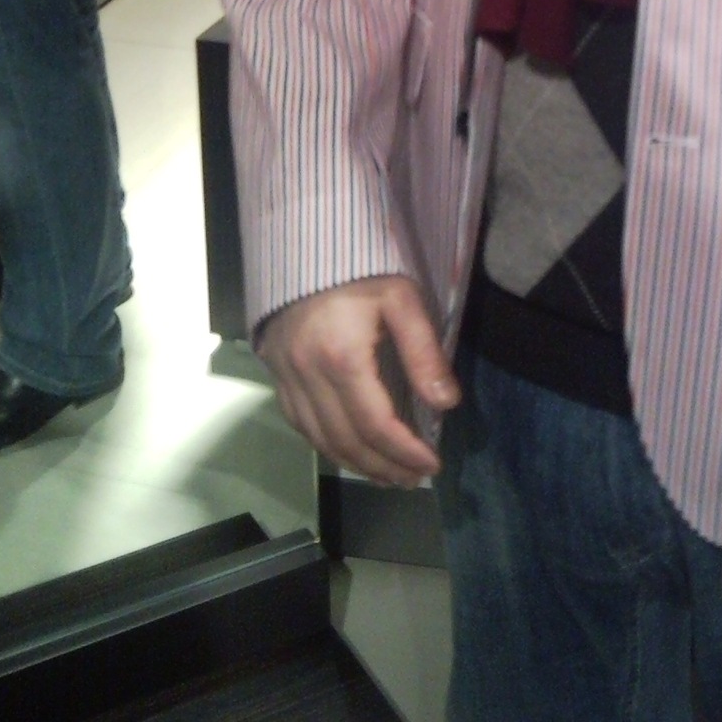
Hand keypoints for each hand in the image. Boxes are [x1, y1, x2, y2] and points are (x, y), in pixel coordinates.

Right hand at [257, 274, 458, 486]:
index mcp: (341, 357)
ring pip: (320, 440)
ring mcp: (285, 378)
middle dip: (384, 467)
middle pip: (347, 441)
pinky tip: (350, 451)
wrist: (305, 242)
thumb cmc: (360, 268)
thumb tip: (446, 404)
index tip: (432, 464)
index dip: (405, 452)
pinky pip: (300, 425)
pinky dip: (327, 446)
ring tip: (389, 475)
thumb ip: (423, 351)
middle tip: (414, 478)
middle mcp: (307, 375)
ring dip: (356, 465)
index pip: (377, 424)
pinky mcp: (275, 374)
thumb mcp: (401, 298)